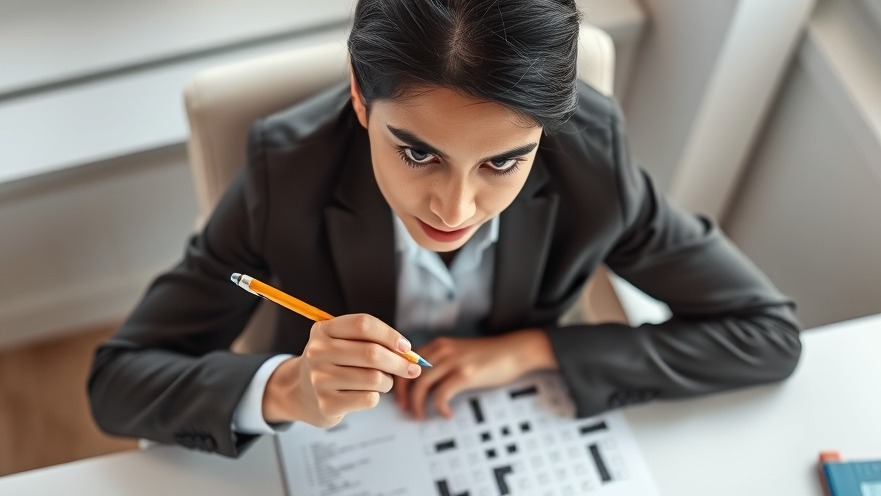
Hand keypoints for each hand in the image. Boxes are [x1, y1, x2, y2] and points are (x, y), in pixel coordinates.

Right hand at [262, 314, 420, 427]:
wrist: (301, 393)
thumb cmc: (334, 363)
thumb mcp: (343, 343)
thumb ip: (373, 342)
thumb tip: (410, 355)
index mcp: (323, 330)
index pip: (363, 325)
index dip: (390, 335)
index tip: (406, 347)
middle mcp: (317, 352)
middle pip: (372, 353)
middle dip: (399, 362)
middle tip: (412, 368)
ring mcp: (319, 379)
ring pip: (374, 378)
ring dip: (388, 381)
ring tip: (383, 381)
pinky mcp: (326, 404)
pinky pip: (368, 399)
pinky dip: (376, 396)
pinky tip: (367, 394)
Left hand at [393, 329, 556, 419]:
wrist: (515, 350)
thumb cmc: (489, 355)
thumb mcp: (459, 352)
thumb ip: (440, 361)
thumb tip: (421, 381)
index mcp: (438, 345)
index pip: (405, 361)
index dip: (398, 380)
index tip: (399, 396)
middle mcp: (442, 350)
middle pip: (408, 373)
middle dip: (402, 395)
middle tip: (405, 409)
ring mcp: (453, 361)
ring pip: (421, 384)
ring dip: (417, 404)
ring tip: (421, 415)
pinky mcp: (466, 374)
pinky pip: (442, 394)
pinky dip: (439, 406)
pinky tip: (445, 413)